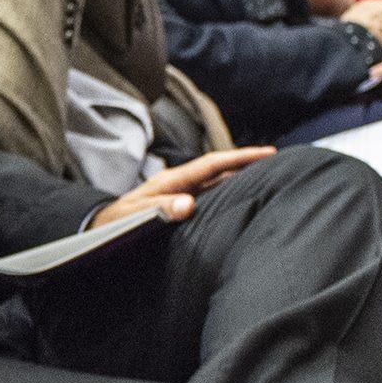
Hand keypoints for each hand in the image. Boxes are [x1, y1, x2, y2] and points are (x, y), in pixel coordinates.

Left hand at [90, 147, 272, 227]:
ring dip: (242, 181)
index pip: (215, 164)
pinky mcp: (181, 208)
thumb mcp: (137, 215)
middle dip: (250, 165)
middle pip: (222, 170)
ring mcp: (183, 196)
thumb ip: (162, 209)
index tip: (269, 153)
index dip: (242, 157)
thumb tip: (189, 205)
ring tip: (271, 181)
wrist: (100, 229)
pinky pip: (212, 199)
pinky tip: (244, 203)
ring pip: (219, 185)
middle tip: (281, 164)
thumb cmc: (117, 222)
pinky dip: (230, 197)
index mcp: (174, 180)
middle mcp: (182, 185)